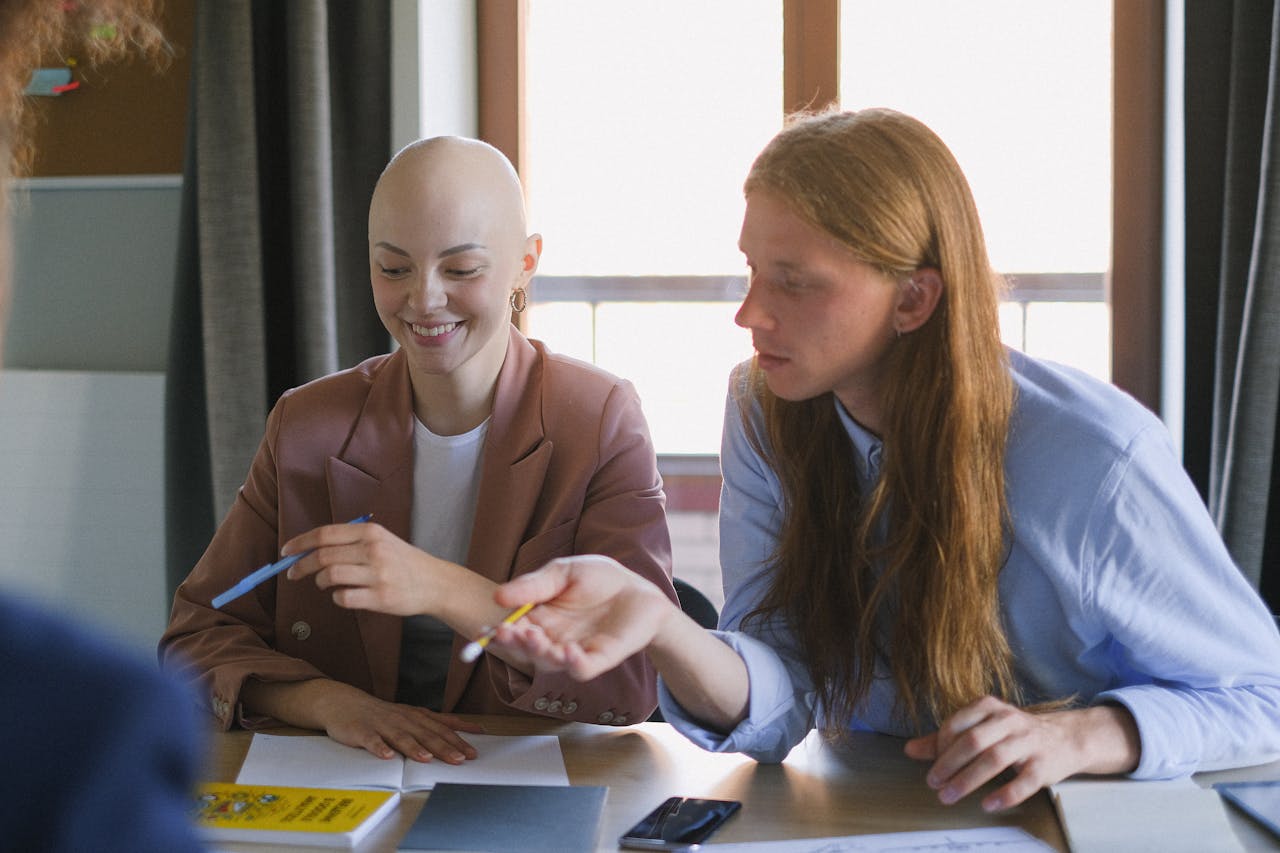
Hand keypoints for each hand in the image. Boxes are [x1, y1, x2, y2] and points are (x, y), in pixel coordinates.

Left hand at [282, 521, 453, 615]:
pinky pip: (343, 598)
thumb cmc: (402, 562)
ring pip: (330, 576)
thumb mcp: (381, 541)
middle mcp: (374, 550)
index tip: (286, 552)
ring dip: (320, 582)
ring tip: (325, 584)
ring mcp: (378, 574)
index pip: (325, 534)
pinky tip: (345, 595)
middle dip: (301, 566)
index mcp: (371, 532)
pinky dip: (337, 598)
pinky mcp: (380, 597)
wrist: (435, 582)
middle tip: (293, 574)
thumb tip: (309, 550)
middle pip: (323, 556)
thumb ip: (350, 543)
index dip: (300, 543)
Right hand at [312, 682, 484, 762]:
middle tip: (460, 759)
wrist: (343, 702)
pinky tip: (386, 756)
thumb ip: (436, 722)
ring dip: (414, 747)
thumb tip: (465, 729)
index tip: (474, 751)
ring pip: (401, 737)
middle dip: (444, 747)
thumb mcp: (411, 714)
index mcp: (415, 716)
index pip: (441, 728)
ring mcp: (382, 725)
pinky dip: (379, 747)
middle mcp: (402, 719)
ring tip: (427, 758)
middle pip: (426, 734)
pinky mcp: (362, 731)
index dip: (458, 739)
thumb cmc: (382, 713)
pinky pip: (371, 740)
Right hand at [490, 555, 678, 680]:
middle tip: (506, 632)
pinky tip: (568, 651)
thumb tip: (498, 596)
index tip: (485, 629)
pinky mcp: (600, 658)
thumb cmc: (599, 580)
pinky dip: (573, 663)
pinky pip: (582, 668)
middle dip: (514, 643)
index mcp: (540, 619)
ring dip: (539, 653)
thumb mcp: (562, 573)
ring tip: (533, 637)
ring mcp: (576, 651)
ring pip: (550, 663)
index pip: (513, 631)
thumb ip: (534, 585)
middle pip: (527, 650)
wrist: (639, 589)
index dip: (498, 634)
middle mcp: (553, 640)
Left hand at [903, 696, 1140, 811]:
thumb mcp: (980, 728)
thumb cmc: (1013, 734)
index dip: (940, 745)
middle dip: (949, 764)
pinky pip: (1023, 781)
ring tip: (949, 796)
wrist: (1064, 738)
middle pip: (973, 741)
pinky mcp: (1044, 765)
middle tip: (933, 783)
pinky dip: (1004, 794)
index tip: (931, 765)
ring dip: (968, 780)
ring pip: (994, 760)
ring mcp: (1028, 742)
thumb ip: (945, 738)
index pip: (957, 723)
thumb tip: (910, 749)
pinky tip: (987, 804)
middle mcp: (1009, 720)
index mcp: (990, 707)